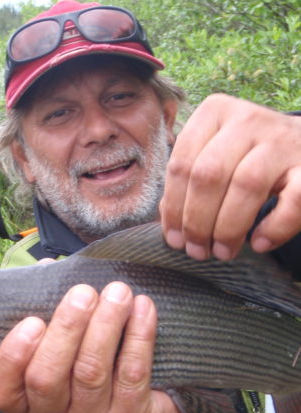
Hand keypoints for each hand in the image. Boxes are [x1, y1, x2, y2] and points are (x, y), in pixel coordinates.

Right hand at [0, 282, 191, 412]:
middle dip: (66, 329)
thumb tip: (46, 266)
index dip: (12, 356)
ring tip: (118, 292)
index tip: (32, 320)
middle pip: (47, 378)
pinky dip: (139, 338)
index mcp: (26, 402)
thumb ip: (49, 309)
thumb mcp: (65, 344)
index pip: (2, 390)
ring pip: (91, 373)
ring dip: (105, 325)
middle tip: (84, 293)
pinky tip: (143, 308)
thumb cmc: (92, 365)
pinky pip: (131, 376)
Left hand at [160, 93, 300, 259]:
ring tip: (223, 252)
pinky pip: (293, 199)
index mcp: (214, 113)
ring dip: (229, 228)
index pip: (181, 164)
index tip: (175, 239)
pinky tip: (260, 243)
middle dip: (197, 222)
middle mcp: (247, 119)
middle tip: (197, 251)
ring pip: (246, 184)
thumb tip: (171, 227)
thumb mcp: (216, 158)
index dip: (173, 208)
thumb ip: (189, 183)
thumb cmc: (248, 157)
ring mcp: (282, 139)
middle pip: (209, 175)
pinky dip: (275, 227)